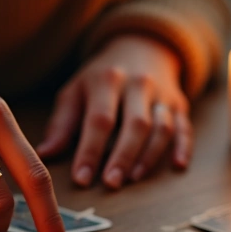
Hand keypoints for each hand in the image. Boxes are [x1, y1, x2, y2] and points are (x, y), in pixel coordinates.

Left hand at [37, 35, 190, 189]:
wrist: (140, 48)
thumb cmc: (101, 78)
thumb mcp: (76, 91)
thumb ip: (62, 123)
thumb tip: (45, 153)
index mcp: (107, 79)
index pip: (100, 119)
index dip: (91, 150)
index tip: (81, 178)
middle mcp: (139, 84)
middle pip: (135, 124)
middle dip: (123, 156)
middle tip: (111, 183)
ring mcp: (162, 94)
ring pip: (162, 127)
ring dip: (150, 155)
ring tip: (133, 179)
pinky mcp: (179, 104)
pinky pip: (185, 127)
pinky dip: (184, 147)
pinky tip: (178, 166)